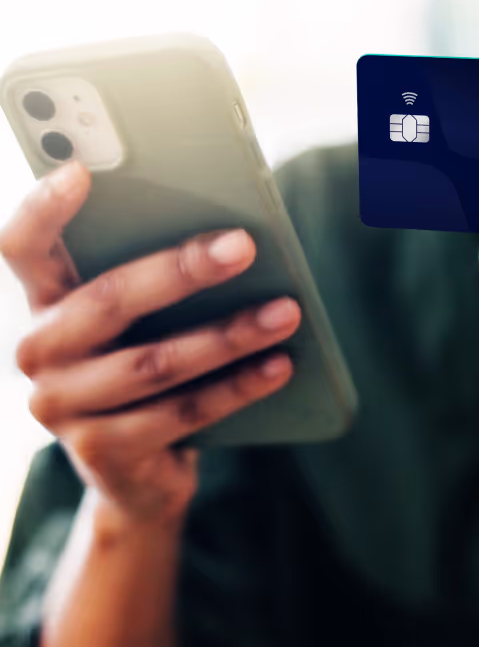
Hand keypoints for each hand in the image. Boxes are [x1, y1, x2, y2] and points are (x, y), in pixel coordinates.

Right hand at [0, 161, 300, 523]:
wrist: (134, 477)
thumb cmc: (142, 377)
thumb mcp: (133, 329)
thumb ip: (149, 285)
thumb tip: (227, 241)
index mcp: (41, 306)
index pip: (22, 248)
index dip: (44, 209)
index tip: (82, 170)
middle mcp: (37, 355)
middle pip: (108, 300)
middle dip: (182, 270)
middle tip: (243, 246)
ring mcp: (63, 409)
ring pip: (155, 362)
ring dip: (229, 335)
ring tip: (285, 311)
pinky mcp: (103, 453)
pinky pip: (183, 413)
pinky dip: (238, 387)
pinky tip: (279, 365)